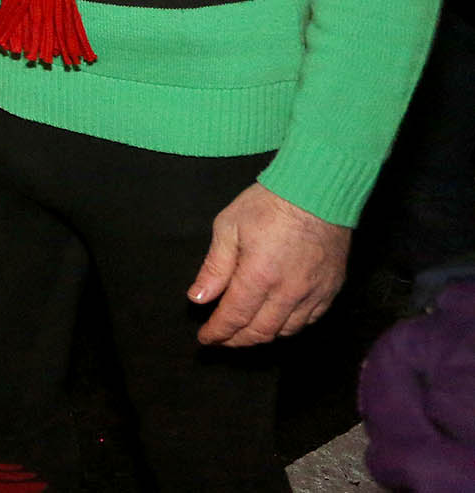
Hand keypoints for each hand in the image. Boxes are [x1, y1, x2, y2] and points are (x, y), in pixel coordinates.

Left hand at [188, 182, 349, 345]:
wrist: (318, 191)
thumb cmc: (268, 204)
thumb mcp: (228, 228)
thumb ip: (214, 268)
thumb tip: (198, 298)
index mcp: (259, 277)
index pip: (234, 318)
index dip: (218, 332)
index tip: (205, 338)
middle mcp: (288, 293)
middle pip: (260, 331)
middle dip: (237, 340)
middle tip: (222, 339)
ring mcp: (314, 294)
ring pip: (286, 331)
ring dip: (262, 336)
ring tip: (244, 333)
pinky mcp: (331, 289)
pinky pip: (309, 321)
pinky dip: (289, 328)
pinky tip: (276, 323)